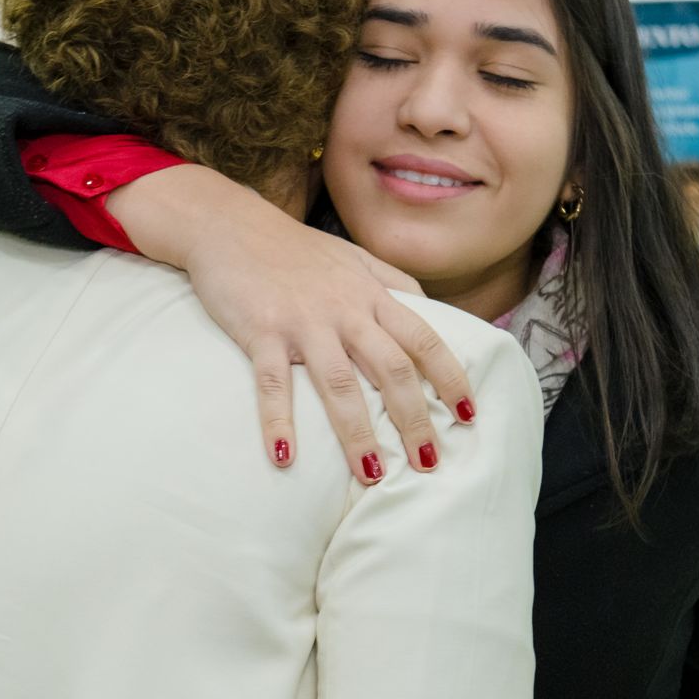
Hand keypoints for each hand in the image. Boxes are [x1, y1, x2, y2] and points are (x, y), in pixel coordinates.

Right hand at [107, 166, 474, 482]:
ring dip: (358, 432)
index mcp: (372, 295)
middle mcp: (346, 309)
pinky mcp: (261, 330)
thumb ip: (394, 283)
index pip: (425, 339)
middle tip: (429, 462)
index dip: (450, 377)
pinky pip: (272, 383)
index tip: (468, 414)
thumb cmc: (295, 248)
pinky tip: (284, 458)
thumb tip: (432, 311)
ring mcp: (303, 321)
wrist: (229, 224)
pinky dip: (278, 421)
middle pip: (392, 369)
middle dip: (414, 419)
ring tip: (373, 475)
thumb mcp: (355, 257)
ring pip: (340, 383)